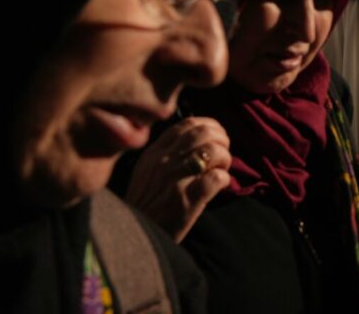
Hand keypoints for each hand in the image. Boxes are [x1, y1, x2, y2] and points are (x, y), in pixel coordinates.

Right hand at [125, 117, 231, 241]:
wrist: (133, 235)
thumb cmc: (144, 204)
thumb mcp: (147, 170)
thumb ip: (167, 153)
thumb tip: (197, 138)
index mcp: (155, 152)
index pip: (188, 124)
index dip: (209, 125)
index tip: (216, 136)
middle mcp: (165, 161)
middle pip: (204, 133)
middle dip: (222, 139)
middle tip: (223, 153)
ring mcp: (176, 179)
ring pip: (213, 151)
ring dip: (225, 158)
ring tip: (221, 169)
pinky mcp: (187, 199)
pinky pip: (217, 178)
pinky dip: (225, 179)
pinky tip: (220, 185)